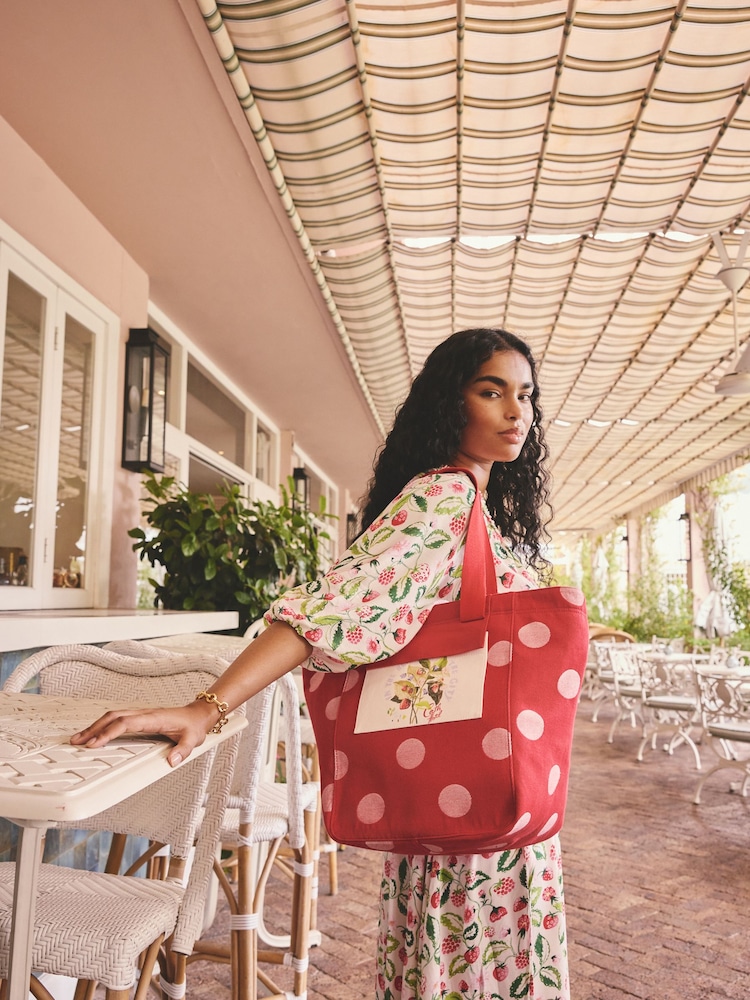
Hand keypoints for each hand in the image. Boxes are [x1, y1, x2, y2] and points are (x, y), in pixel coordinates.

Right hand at [70, 700, 215, 766]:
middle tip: (77, 742)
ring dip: (96, 726)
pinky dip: (104, 725)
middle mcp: (144, 714)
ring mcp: (141, 714)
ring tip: (79, 738)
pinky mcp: (140, 718)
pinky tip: (96, 733)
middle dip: (94, 729)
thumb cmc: (194, 726)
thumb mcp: (192, 740)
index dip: (108, 732)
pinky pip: (118, 719)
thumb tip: (172, 761)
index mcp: (153, 718)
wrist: (198, 714)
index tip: (94, 743)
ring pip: (113, 716)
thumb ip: (183, 751)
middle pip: (113, 717)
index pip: (125, 723)